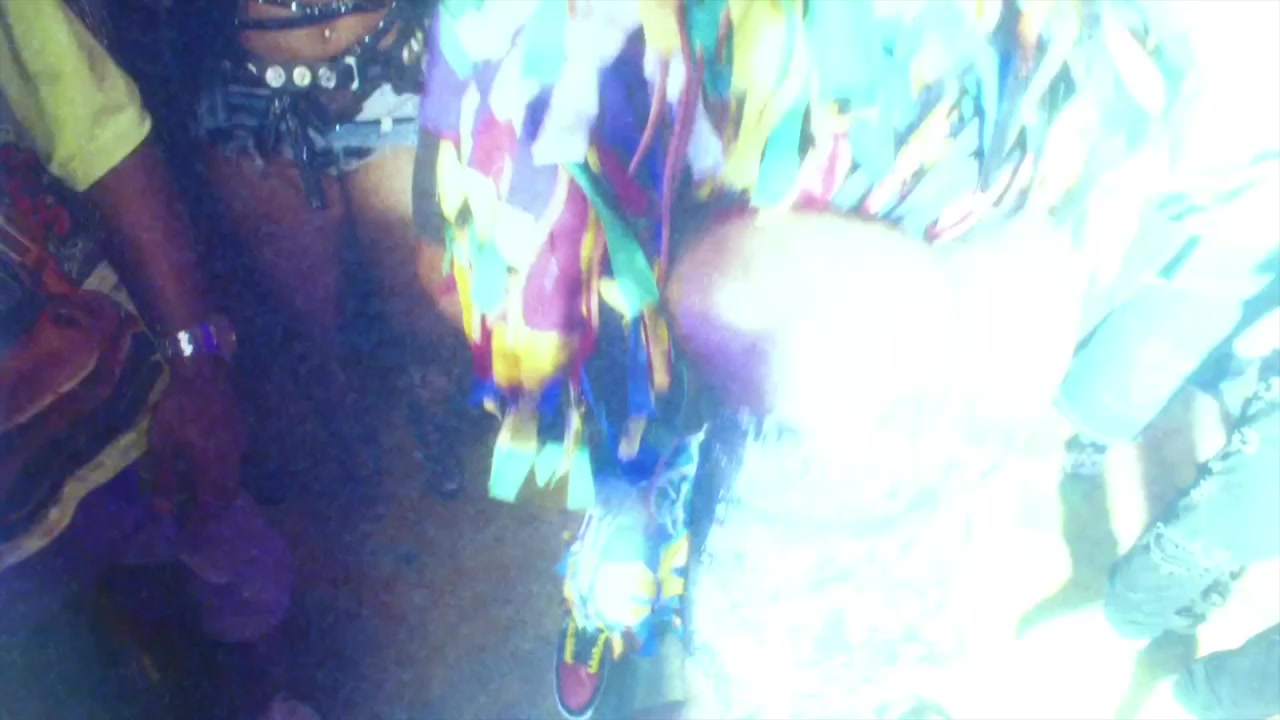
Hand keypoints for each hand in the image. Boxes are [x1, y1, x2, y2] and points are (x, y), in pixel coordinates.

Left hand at [148, 356, 244, 525]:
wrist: (204, 373)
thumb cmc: (178, 407)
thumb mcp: (162, 443)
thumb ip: (163, 478)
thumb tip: (164, 510)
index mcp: (210, 466)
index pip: (210, 504)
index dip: (200, 520)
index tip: (187, 530)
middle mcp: (230, 460)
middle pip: (228, 495)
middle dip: (213, 511)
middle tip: (196, 516)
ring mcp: (238, 446)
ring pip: (235, 480)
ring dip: (220, 494)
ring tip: (202, 496)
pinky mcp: (240, 434)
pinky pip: (237, 464)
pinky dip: (225, 475)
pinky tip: (210, 468)